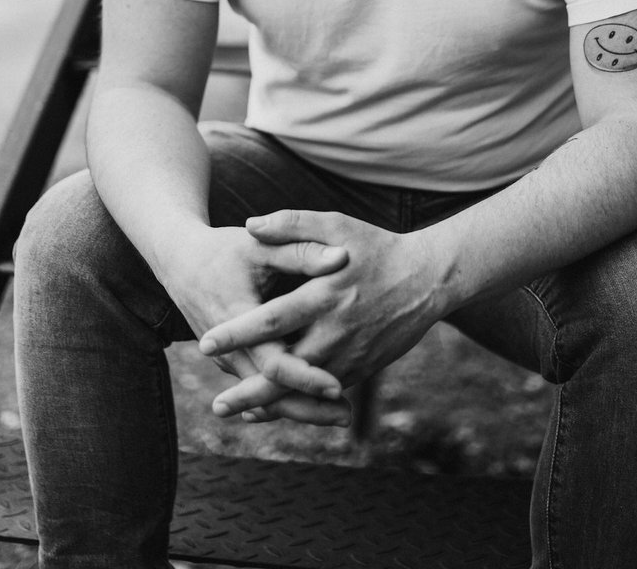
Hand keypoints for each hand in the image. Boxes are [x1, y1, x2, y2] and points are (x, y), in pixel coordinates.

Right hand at [162, 222, 352, 424]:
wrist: (182, 263)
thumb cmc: (225, 251)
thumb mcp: (260, 245)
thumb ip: (300, 251)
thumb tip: (342, 257)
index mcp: (237, 320)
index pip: (271, 362)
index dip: (303, 376)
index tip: (336, 386)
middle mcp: (230, 350)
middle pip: (270, 393)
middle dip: (309, 407)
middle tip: (348, 417)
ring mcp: (231, 360)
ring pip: (266, 396)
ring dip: (302, 407)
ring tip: (343, 415)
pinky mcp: (235, 361)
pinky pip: (261, 387)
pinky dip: (288, 397)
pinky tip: (319, 404)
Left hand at [199, 210, 441, 418]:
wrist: (429, 278)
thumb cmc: (378, 247)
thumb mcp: (337, 225)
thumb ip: (292, 223)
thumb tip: (250, 224)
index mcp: (323, 295)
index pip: (271, 319)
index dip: (238, 333)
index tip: (206, 342)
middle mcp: (336, 331)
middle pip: (286, 369)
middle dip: (250, 390)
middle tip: (216, 406)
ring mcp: (351, 354)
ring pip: (305, 389)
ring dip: (271, 403)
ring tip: (237, 412)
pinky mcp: (362, 367)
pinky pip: (325, 392)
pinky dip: (299, 401)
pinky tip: (274, 406)